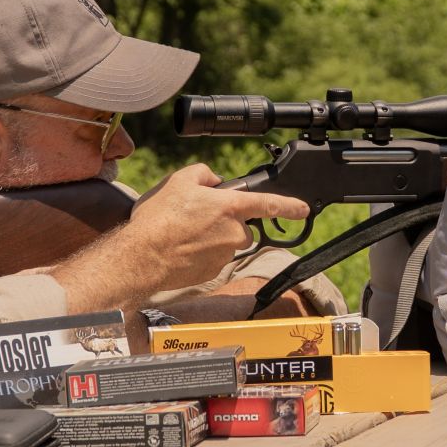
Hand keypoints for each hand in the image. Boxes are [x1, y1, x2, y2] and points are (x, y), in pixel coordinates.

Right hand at [125, 164, 309, 291]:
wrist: (142, 257)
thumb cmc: (159, 219)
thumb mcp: (179, 181)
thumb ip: (204, 174)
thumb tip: (215, 183)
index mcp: (230, 207)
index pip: (269, 204)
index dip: (289, 205)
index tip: (304, 208)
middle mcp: (234, 232)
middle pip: (240, 225)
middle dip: (223, 221)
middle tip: (194, 218)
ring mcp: (225, 255)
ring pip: (226, 242)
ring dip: (211, 237)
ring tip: (182, 233)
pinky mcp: (214, 272)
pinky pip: (213, 258)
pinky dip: (201, 253)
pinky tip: (180, 248)